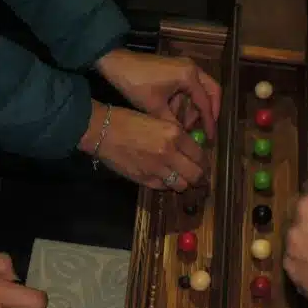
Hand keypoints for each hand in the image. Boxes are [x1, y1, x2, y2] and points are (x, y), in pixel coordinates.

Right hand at [79, 103, 208, 190]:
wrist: (103, 130)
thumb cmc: (128, 120)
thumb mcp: (158, 121)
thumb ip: (175, 135)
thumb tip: (190, 149)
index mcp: (174, 134)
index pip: (200, 155)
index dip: (204, 162)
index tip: (203, 164)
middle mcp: (169, 153)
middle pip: (195, 174)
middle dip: (199, 177)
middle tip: (198, 177)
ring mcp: (157, 169)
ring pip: (181, 185)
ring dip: (183, 183)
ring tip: (181, 179)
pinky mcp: (145, 180)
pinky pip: (164, 187)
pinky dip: (166, 184)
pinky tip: (164, 178)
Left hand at [96, 48, 220, 138]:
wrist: (116, 64)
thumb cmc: (136, 84)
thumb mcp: (155, 108)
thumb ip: (173, 124)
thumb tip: (185, 140)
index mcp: (189, 76)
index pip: (206, 102)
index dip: (209, 122)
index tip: (210, 138)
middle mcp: (191, 68)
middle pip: (211, 91)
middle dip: (208, 112)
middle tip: (204, 130)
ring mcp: (184, 67)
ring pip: (198, 90)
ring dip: (193, 108)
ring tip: (183, 126)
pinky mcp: (175, 69)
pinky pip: (188, 87)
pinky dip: (184, 101)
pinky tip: (174, 115)